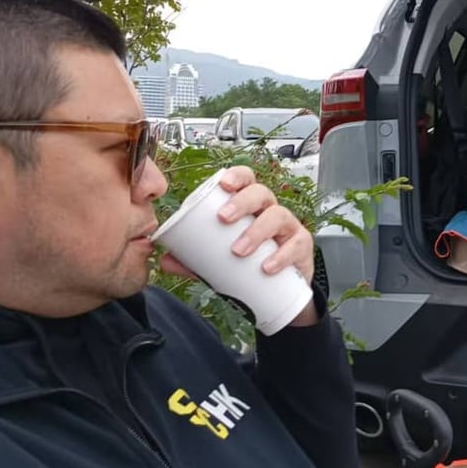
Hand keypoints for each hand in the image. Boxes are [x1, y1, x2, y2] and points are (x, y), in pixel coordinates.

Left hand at [159, 165, 315, 298]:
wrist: (280, 290)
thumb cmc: (250, 262)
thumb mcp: (220, 260)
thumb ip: (194, 259)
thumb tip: (165, 260)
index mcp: (250, 206)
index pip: (246, 179)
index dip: (236, 176)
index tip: (223, 185)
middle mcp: (270, 210)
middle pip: (261, 193)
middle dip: (242, 201)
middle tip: (223, 219)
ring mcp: (288, 227)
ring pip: (278, 215)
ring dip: (257, 230)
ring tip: (239, 250)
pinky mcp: (301, 247)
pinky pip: (295, 245)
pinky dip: (282, 255)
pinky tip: (267, 266)